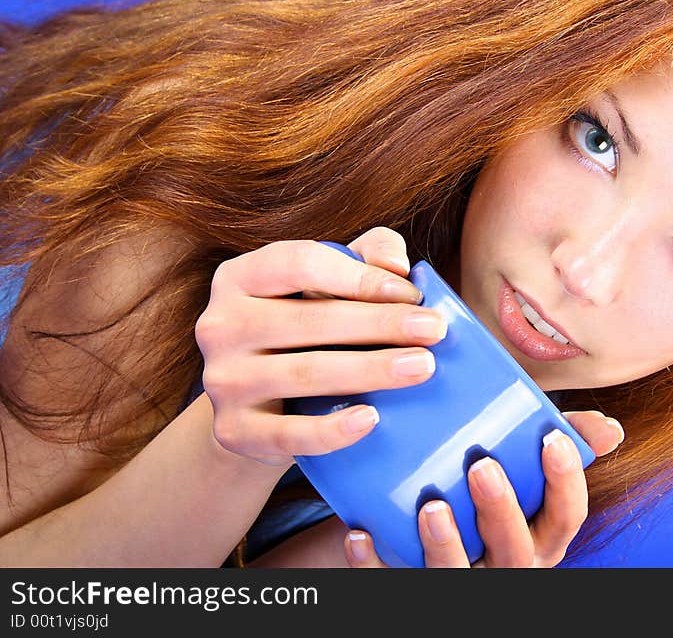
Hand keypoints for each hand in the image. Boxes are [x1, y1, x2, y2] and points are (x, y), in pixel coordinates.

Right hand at [195, 227, 446, 465]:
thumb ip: (367, 255)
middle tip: (434, 331)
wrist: (257, 408)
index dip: (360, 277)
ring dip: (370, 370)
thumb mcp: (331, 282)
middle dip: (380, 324)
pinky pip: (288, 434)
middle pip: (309, 320)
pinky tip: (371, 419)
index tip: (412, 293)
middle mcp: (220, 325)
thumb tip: (397, 266)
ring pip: (304, 373)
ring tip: (422, 367)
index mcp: (239, 277)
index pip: (300, 264)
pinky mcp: (234, 431)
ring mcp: (223, 381)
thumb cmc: (306, 330)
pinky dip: (331, 430)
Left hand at [342, 410, 624, 566]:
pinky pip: (392, 584)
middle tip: (481, 466)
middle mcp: (505, 564)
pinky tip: (360, 532)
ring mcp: (459, 579)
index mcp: (537, 535)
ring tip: (430, 506)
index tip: (551, 437)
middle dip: (500, 511)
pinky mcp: (411, 587)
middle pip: (515, 552)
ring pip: (456, 577)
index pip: (566, 517)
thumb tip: (609, 430)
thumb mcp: (519, 467)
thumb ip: (554, 442)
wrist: (415, 527)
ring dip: (445, 543)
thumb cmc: (476, 489)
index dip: (565, 482)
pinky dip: (375, 563)